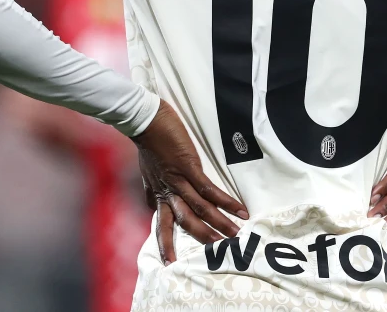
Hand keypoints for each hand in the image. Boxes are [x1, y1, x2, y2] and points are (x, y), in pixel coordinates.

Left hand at [133, 100, 248, 263]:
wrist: (146, 122)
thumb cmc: (149, 145)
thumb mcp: (147, 174)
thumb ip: (151, 191)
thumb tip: (150, 204)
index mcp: (159, 194)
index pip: (163, 224)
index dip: (165, 244)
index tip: (170, 263)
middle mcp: (168, 192)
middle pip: (186, 222)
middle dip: (201, 238)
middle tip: (216, 253)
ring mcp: (179, 181)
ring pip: (200, 209)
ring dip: (219, 223)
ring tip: (235, 236)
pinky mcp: (189, 168)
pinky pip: (209, 190)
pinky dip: (225, 201)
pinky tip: (240, 210)